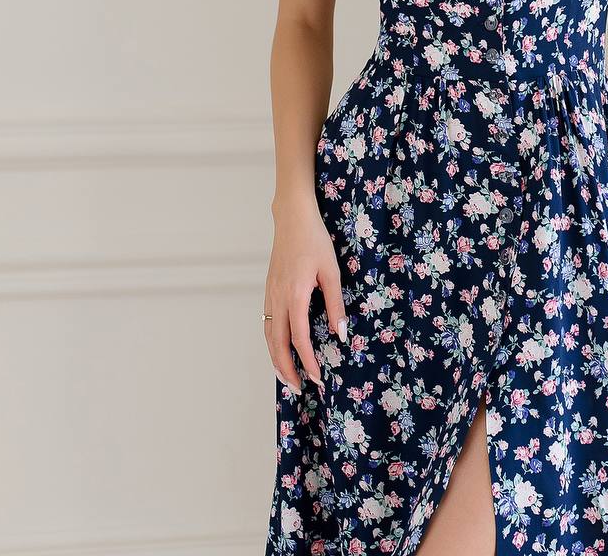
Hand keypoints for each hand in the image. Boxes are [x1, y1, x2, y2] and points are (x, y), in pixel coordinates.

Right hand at [263, 197, 348, 392]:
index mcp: (294, 296)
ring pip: (269, 336)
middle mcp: (277, 299)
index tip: (318, 378)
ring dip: (276, 359)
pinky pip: (267, 323)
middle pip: (277, 344)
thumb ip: (335, 304)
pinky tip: (280, 348)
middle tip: (298, 389)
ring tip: (286, 376)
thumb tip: (340, 335)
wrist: (292, 218)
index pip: (299, 340)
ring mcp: (269, 295)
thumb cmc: (315, 241)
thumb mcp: (331, 271)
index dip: (308, 362)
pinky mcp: (268, 290)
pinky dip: (272, 342)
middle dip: (286, 370)